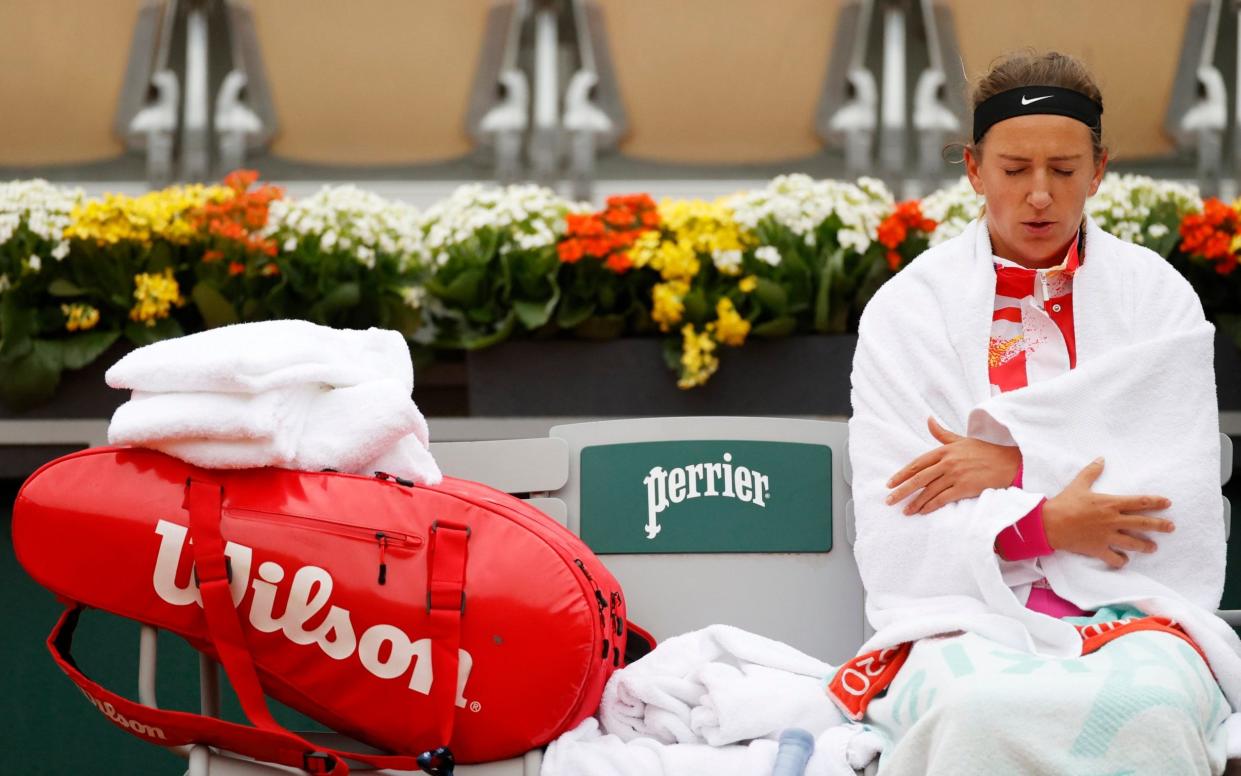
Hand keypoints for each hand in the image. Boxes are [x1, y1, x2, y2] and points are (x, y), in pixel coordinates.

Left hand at [885, 417, 1022, 514]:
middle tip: (889, 500)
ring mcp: (956, 476)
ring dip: (915, 502)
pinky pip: (943, 499)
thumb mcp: (961, 440)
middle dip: (902, 490)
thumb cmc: (984, 451)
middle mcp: (948, 463)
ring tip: (905, 510)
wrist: (1009, 462)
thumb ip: (942, 434)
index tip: (890, 483)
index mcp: (944, 450)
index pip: (917, 463)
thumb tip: (928, 420)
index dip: (902, 474)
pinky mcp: (965, 488)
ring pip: (929, 491)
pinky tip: (922, 511)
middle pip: (919, 478)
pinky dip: (931, 506)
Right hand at [1042, 458, 1174, 568]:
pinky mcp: (1098, 549)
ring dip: (1146, 546)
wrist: (1049, 524)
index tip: (1168, 503)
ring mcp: (1107, 536)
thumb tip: (1101, 459)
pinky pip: (1115, 558)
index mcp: (1110, 503)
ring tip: (1153, 548)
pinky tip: (1124, 560)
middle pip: (1143, 523)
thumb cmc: (1064, 503)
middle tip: (1171, 527)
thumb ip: (1091, 472)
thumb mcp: (1078, 484)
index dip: (1155, 502)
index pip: (1139, 502)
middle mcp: (1113, 520)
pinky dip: (1121, 561)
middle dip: (1160, 525)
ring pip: (1133, 543)